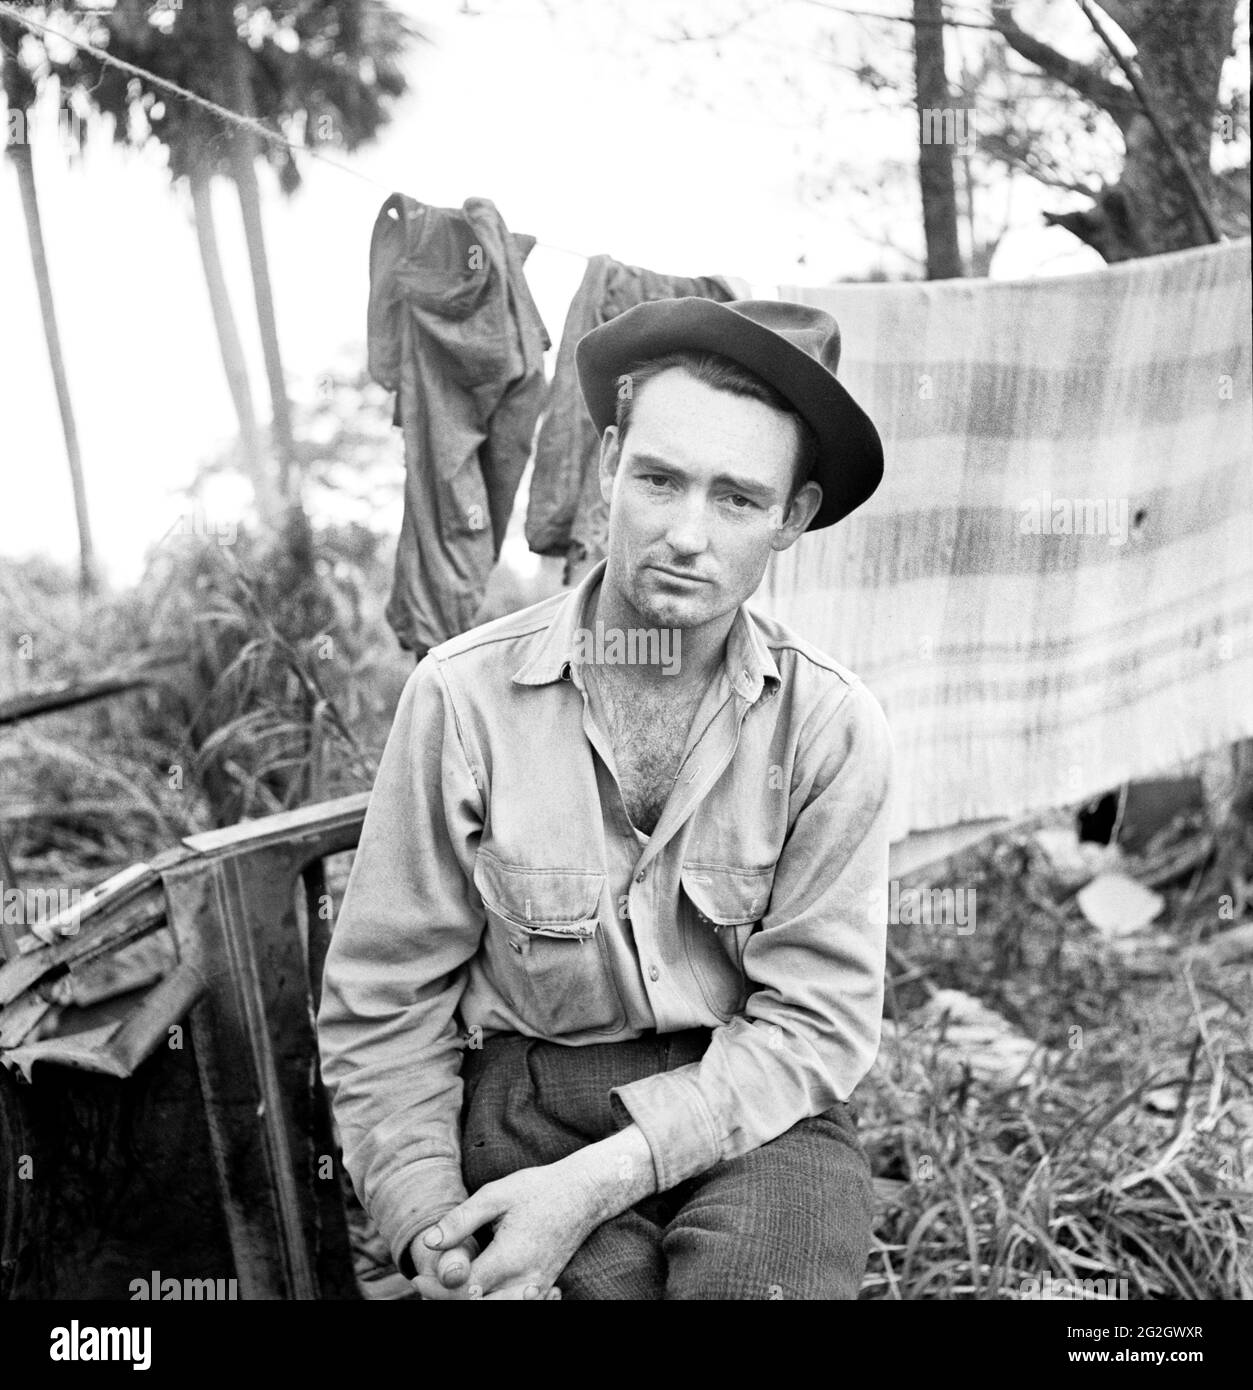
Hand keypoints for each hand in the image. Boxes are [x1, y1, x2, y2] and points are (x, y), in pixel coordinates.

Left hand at [420, 1125, 655, 1299]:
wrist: (584, 1194)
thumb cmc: (538, 1190)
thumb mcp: (496, 1194)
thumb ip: (462, 1219)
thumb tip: (429, 1242)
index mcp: (509, 1259)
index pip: (463, 1291)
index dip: (436, 1288)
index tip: (419, 1277)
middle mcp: (525, 1281)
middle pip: (477, 1307)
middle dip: (449, 1299)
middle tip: (430, 1284)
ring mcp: (537, 1288)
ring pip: (497, 1309)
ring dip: (470, 1301)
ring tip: (451, 1285)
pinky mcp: (543, 1288)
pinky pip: (515, 1305)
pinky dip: (493, 1301)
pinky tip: (477, 1291)